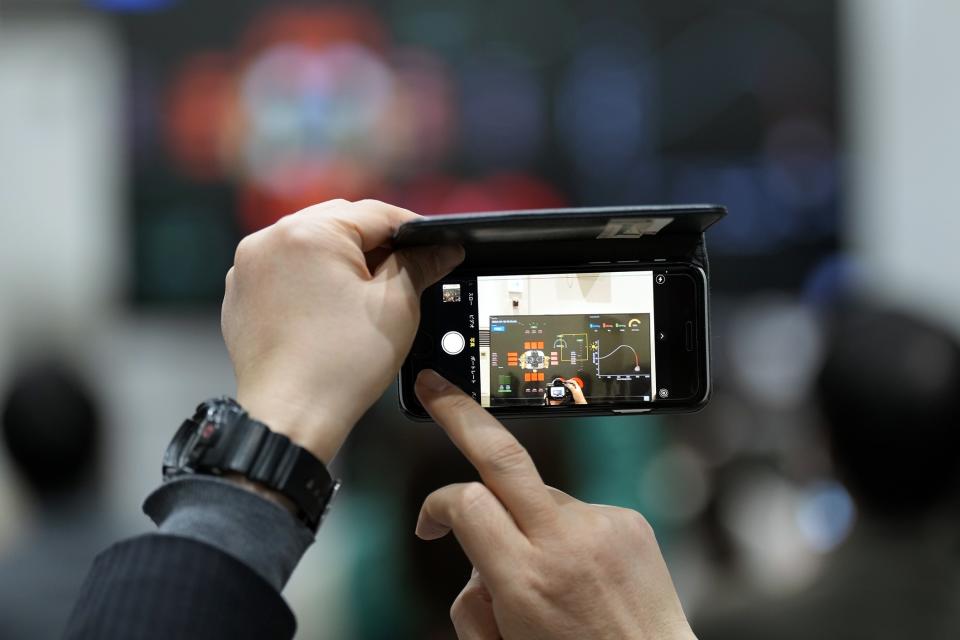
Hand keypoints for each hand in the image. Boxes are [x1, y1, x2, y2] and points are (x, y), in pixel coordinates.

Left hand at [222, 199, 462, 462]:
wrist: (290, 415)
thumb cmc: (340, 364)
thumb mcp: (395, 306)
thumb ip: (420, 265)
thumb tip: (443, 248)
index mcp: (308, 232)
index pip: (375, 213)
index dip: (412, 230)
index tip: (434, 245)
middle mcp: (269, 239)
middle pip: (338, 224)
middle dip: (374, 244)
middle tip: (405, 271)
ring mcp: (249, 267)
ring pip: (310, 245)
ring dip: (341, 260)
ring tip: (367, 294)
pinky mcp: (241, 294)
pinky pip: (285, 271)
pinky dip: (311, 280)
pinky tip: (331, 310)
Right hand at [414, 369, 694, 639]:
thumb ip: (477, 598)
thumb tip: (476, 560)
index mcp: (528, 580)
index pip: (466, 503)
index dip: (436, 504)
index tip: (430, 523)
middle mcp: (566, 543)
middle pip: (502, 455)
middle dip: (460, 414)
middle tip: (435, 387)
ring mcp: (602, 526)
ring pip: (538, 493)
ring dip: (525, 520)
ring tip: (548, 572)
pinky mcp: (627, 520)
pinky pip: (575, 510)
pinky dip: (564, 532)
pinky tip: (581, 568)